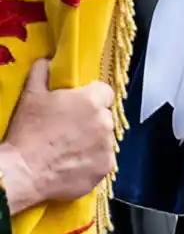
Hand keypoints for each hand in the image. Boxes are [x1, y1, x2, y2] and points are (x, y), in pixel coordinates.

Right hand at [0, 60, 114, 213]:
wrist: (25, 172)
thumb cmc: (28, 132)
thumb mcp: (31, 96)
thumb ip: (43, 73)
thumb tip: (47, 61)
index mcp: (91, 101)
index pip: (105, 91)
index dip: (92, 96)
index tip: (79, 104)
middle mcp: (105, 122)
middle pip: (104, 116)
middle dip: (91, 120)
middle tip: (70, 128)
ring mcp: (107, 147)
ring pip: (105, 139)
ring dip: (93, 141)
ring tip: (69, 148)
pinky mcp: (105, 168)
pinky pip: (103, 160)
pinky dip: (92, 161)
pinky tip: (73, 163)